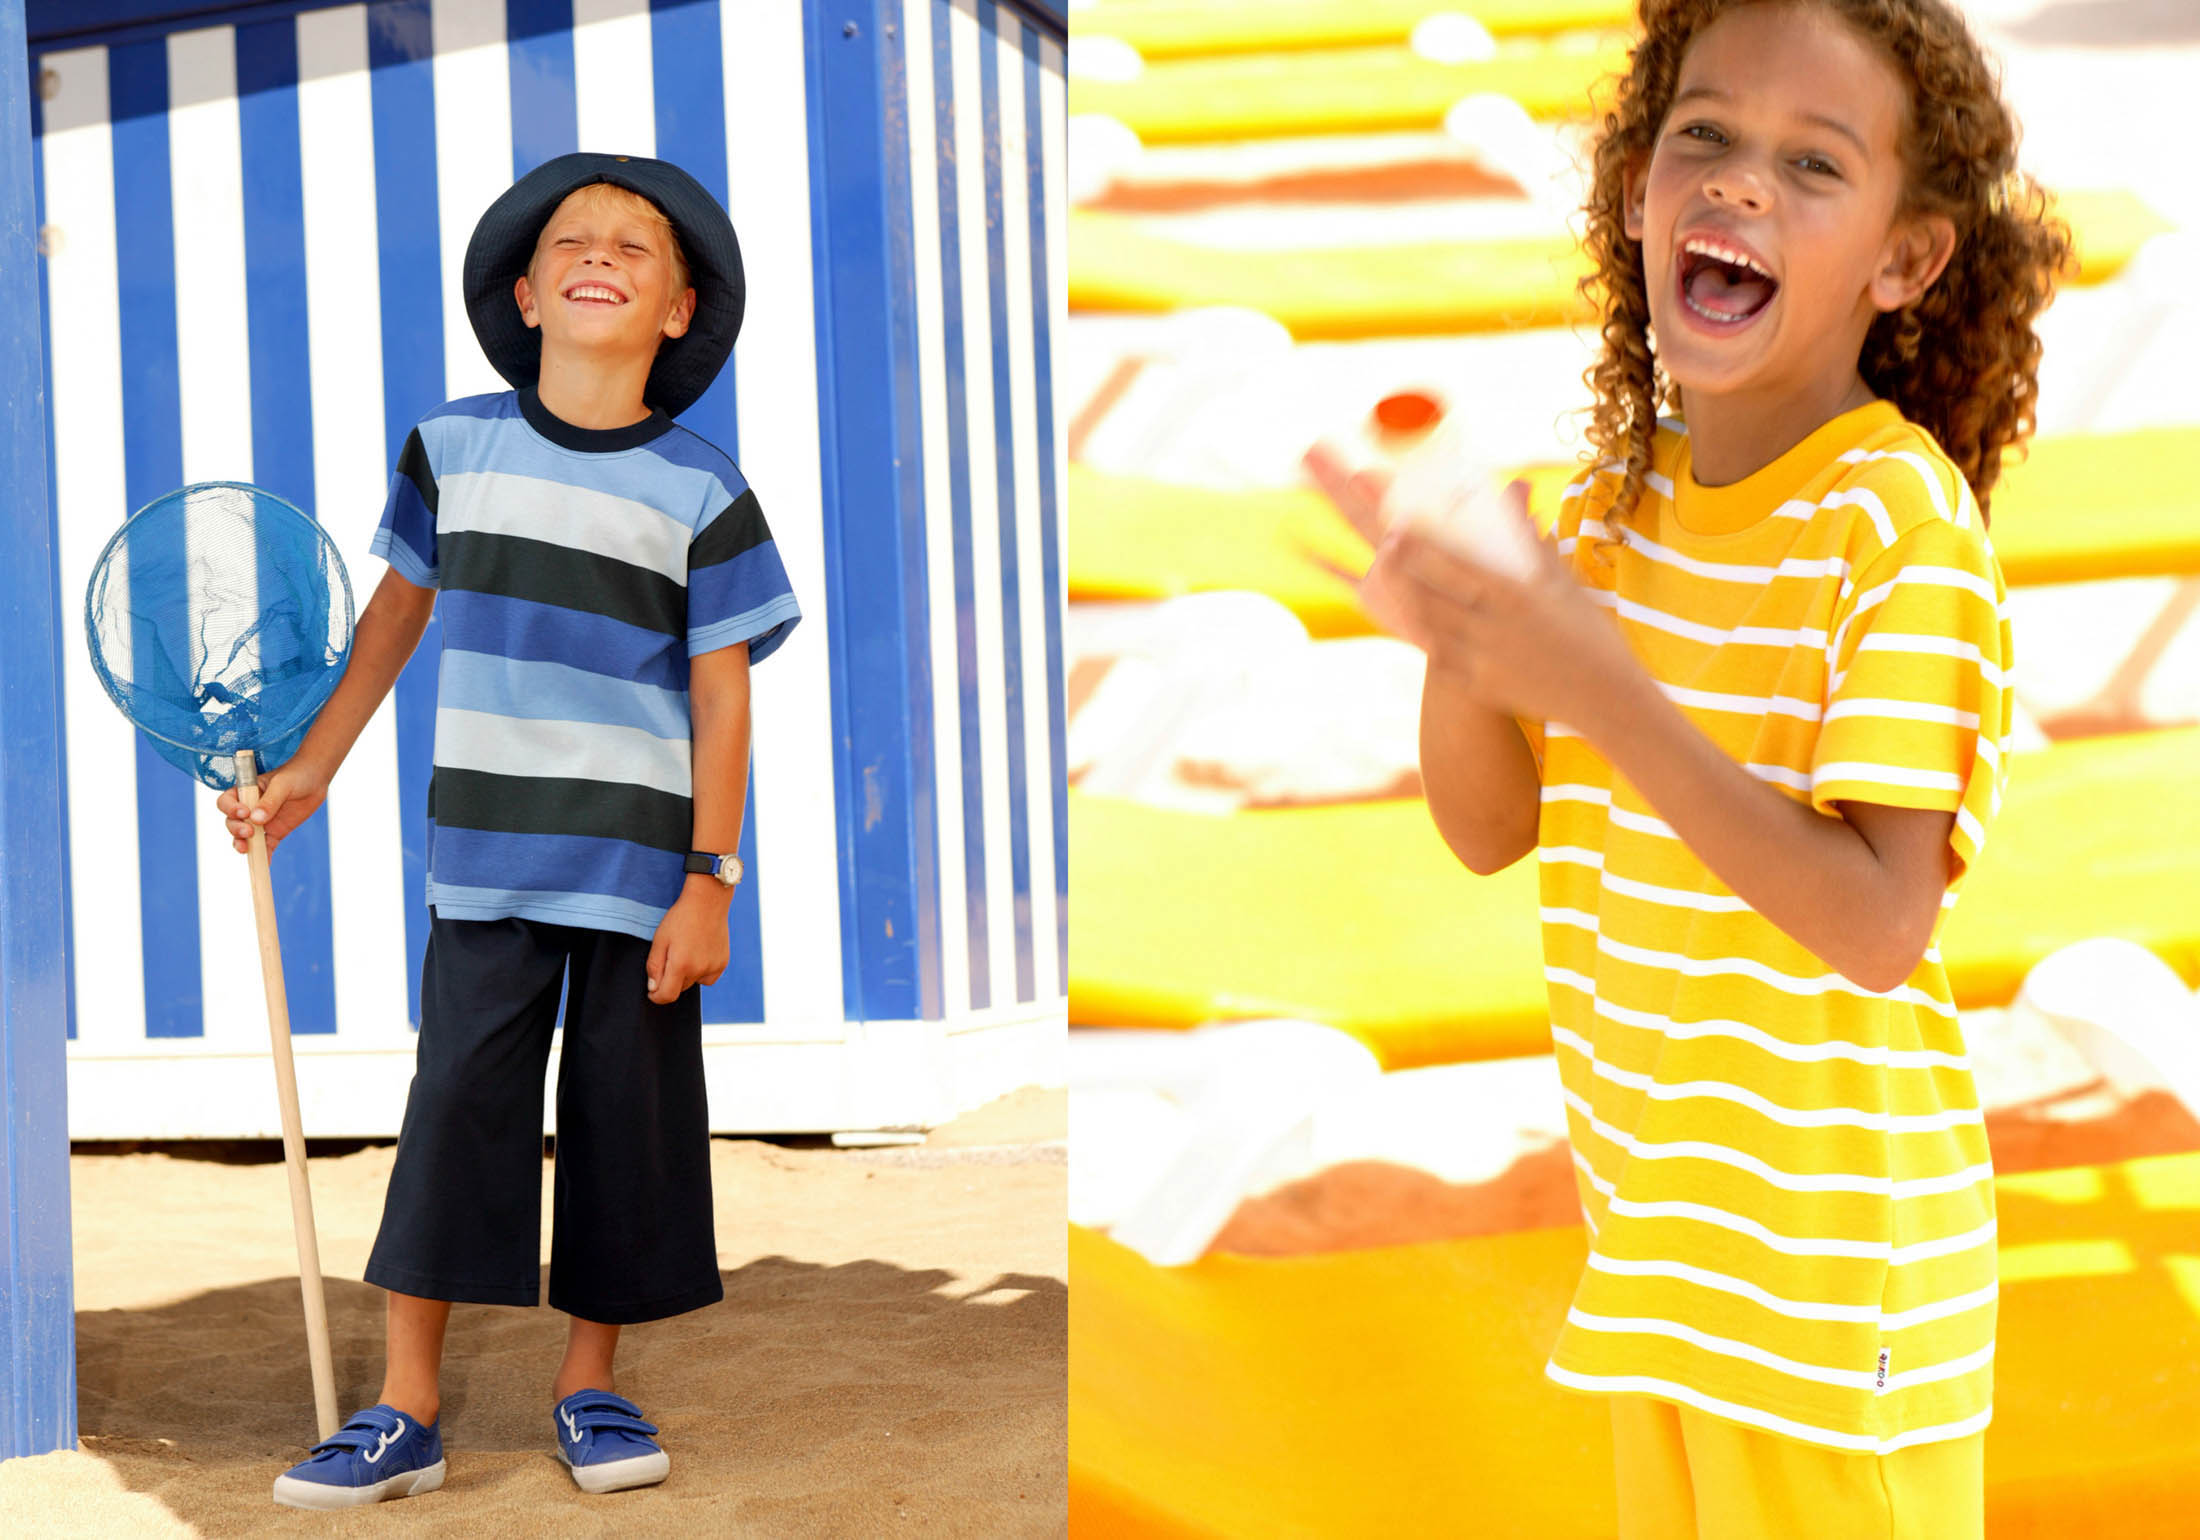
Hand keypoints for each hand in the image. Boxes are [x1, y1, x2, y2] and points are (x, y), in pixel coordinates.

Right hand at [218, 756, 331, 855]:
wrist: (315, 780)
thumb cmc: (296, 775)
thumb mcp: (283, 784)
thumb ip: (270, 801)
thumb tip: (256, 819)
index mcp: (245, 792)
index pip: (227, 802)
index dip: (230, 809)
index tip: (243, 812)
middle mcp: (248, 808)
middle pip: (232, 822)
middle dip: (236, 829)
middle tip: (249, 832)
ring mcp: (261, 822)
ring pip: (245, 837)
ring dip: (243, 844)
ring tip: (246, 850)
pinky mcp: (274, 832)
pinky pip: (266, 847)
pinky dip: (264, 857)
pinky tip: (265, 865)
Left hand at [645, 881, 732, 1004]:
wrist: (708, 901)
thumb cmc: (680, 918)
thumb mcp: (660, 939)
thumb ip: (654, 966)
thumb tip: (654, 988)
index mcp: (680, 965)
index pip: (667, 995)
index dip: (656, 996)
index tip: (652, 992)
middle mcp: (699, 969)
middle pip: (680, 988)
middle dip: (671, 980)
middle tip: (670, 957)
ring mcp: (713, 967)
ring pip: (694, 983)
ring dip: (687, 975)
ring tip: (686, 951)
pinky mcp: (722, 963)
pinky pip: (708, 977)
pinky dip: (701, 972)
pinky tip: (699, 954)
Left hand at [1362, 484, 1642, 727]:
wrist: (1605, 696)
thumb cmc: (1590, 633)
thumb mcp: (1565, 583)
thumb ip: (1534, 543)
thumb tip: (1519, 501)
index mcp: (1512, 595)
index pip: (1450, 566)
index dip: (1417, 548)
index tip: (1395, 529)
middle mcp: (1491, 627)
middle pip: (1427, 597)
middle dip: (1400, 572)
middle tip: (1383, 551)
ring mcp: (1481, 660)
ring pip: (1427, 629)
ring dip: (1407, 605)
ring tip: (1393, 585)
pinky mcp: (1480, 688)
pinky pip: (1440, 662)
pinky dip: (1426, 642)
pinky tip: (1418, 627)